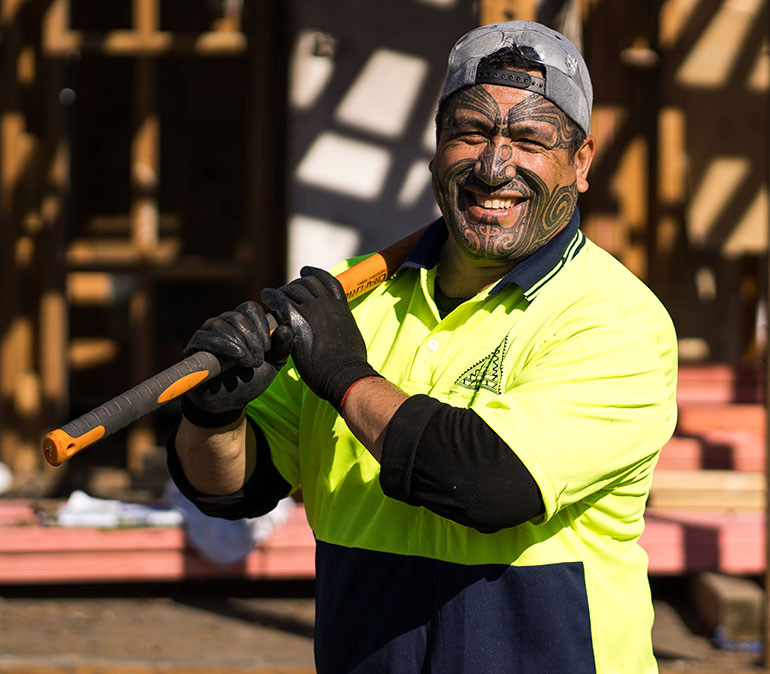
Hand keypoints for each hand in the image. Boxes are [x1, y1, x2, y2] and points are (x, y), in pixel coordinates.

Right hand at [181, 301, 293, 426]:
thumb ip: (283, 347)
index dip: (262, 326)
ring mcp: (207, 332)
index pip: (251, 308)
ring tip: (248, 364)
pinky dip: (225, 346)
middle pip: (238, 316)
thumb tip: (285, 328)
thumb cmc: (250, 379)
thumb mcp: (273, 364)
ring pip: (223, 325)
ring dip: (240, 345)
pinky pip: (206, 337)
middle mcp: (224, 322)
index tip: (268, 348)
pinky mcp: (194, 345)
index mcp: (243, 322)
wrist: (228, 402)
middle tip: (258, 361)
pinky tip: (237, 358)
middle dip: (253, 339)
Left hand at [261, 266, 380, 411]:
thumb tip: (344, 330)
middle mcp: (328, 304)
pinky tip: (266, 296)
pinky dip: (271, 296)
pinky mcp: (297, 320)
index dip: (315, 274)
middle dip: (296, 285)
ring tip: (273, 295)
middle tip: (286, 291)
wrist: (344, 374)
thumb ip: (343, 327)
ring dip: (283, 291)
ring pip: (293, 289)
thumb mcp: (350, 337)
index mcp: (342, 307)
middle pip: (308, 283)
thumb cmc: (350, 364)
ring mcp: (313, 311)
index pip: (328, 281)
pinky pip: (280, 300)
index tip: (305, 273)